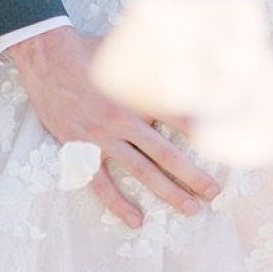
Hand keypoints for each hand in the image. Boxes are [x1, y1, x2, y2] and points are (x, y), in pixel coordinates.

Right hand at [8, 24, 221, 229]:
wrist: (46, 57)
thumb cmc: (91, 51)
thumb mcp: (129, 51)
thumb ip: (159, 61)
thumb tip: (193, 56)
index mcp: (137, 95)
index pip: (180, 119)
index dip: (205, 135)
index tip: (227, 148)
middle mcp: (122, 120)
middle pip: (166, 154)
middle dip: (193, 175)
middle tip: (214, 193)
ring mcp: (101, 138)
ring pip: (140, 171)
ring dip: (167, 192)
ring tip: (190, 209)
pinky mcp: (80, 149)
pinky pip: (100, 182)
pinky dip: (117, 203)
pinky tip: (136, 220)